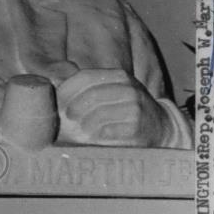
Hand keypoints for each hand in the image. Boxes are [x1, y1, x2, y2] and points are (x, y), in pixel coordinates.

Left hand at [55, 68, 169, 147]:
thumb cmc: (126, 110)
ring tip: (82, 129)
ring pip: (97, 114)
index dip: (67, 89)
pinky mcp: (137, 127)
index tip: (58, 102)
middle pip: (90, 95)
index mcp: (118, 76)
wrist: (160, 127)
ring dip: (84, 124)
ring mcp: (135, 107)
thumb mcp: (112, 92)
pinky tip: (96, 137)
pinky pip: (108, 130)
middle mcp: (128, 88)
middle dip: (74, 108)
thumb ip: (87, 87)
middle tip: (67, 118)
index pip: (85, 77)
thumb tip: (53, 81)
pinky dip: (97, 135)